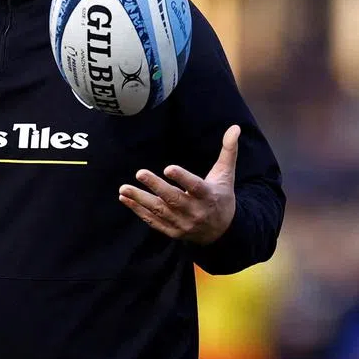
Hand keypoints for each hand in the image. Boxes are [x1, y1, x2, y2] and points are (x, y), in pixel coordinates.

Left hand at [119, 125, 239, 244]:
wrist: (222, 231)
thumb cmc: (221, 196)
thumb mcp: (226, 174)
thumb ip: (228, 151)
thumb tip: (235, 127)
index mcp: (208, 196)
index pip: (195, 186)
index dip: (182, 178)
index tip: (168, 168)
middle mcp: (195, 211)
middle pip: (173, 199)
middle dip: (156, 186)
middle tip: (139, 172)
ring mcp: (183, 223)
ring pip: (160, 211)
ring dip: (140, 200)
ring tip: (123, 189)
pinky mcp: (173, 231)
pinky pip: (153, 221)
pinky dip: (139, 211)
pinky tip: (125, 199)